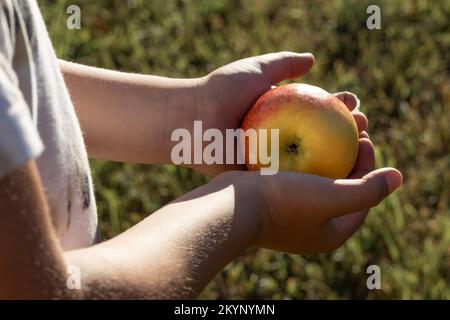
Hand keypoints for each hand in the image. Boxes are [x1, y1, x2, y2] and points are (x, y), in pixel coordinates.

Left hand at [200, 51, 367, 174]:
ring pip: (312, 160)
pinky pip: (293, 179)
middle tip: (363, 126)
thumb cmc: (222, 91)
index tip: (354, 103)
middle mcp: (279, 137)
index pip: (317, 109)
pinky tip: (336, 174)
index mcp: (280, 113)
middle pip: (321, 136)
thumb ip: (284, 64)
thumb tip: (312, 59)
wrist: (193, 119)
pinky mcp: (262, 179)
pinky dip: (315, 177)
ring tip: (360, 147)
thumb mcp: (257, 70)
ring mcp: (272, 159)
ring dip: (339, 157)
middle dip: (347, 132)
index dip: (338, 106)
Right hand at [212, 92, 400, 253]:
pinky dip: (299, 153)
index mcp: (332, 231)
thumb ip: (368, 190)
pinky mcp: (271, 199)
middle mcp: (312, 224)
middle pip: (340, 183)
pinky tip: (296, 129)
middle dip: (348, 152)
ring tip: (324, 121)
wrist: (229, 208)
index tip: (364, 134)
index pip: (363, 194)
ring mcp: (290, 213)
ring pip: (315, 174)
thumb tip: (397, 177)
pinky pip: (293, 172)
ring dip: (323, 148)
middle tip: (348, 124)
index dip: (370, 162)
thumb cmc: (283, 203)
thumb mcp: (333, 197)